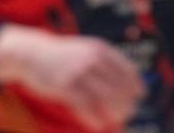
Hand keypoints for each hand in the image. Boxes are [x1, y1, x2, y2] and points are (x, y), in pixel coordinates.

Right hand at [0, 27, 144, 131]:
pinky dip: (94, 118)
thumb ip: (105, 61)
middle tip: (130, 111)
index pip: (126, 68)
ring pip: (104, 97)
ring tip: (118, 119)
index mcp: (100, 48)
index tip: (140, 94)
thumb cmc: (63, 55)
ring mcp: (78, 72)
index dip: (135, 83)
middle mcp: (91, 59)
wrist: (33, 54)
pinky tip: (98, 124)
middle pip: (118, 85)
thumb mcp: (86, 49)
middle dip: (127, 101)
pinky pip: (85, 106)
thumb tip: (128, 78)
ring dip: (114, 112)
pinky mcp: (65, 86)